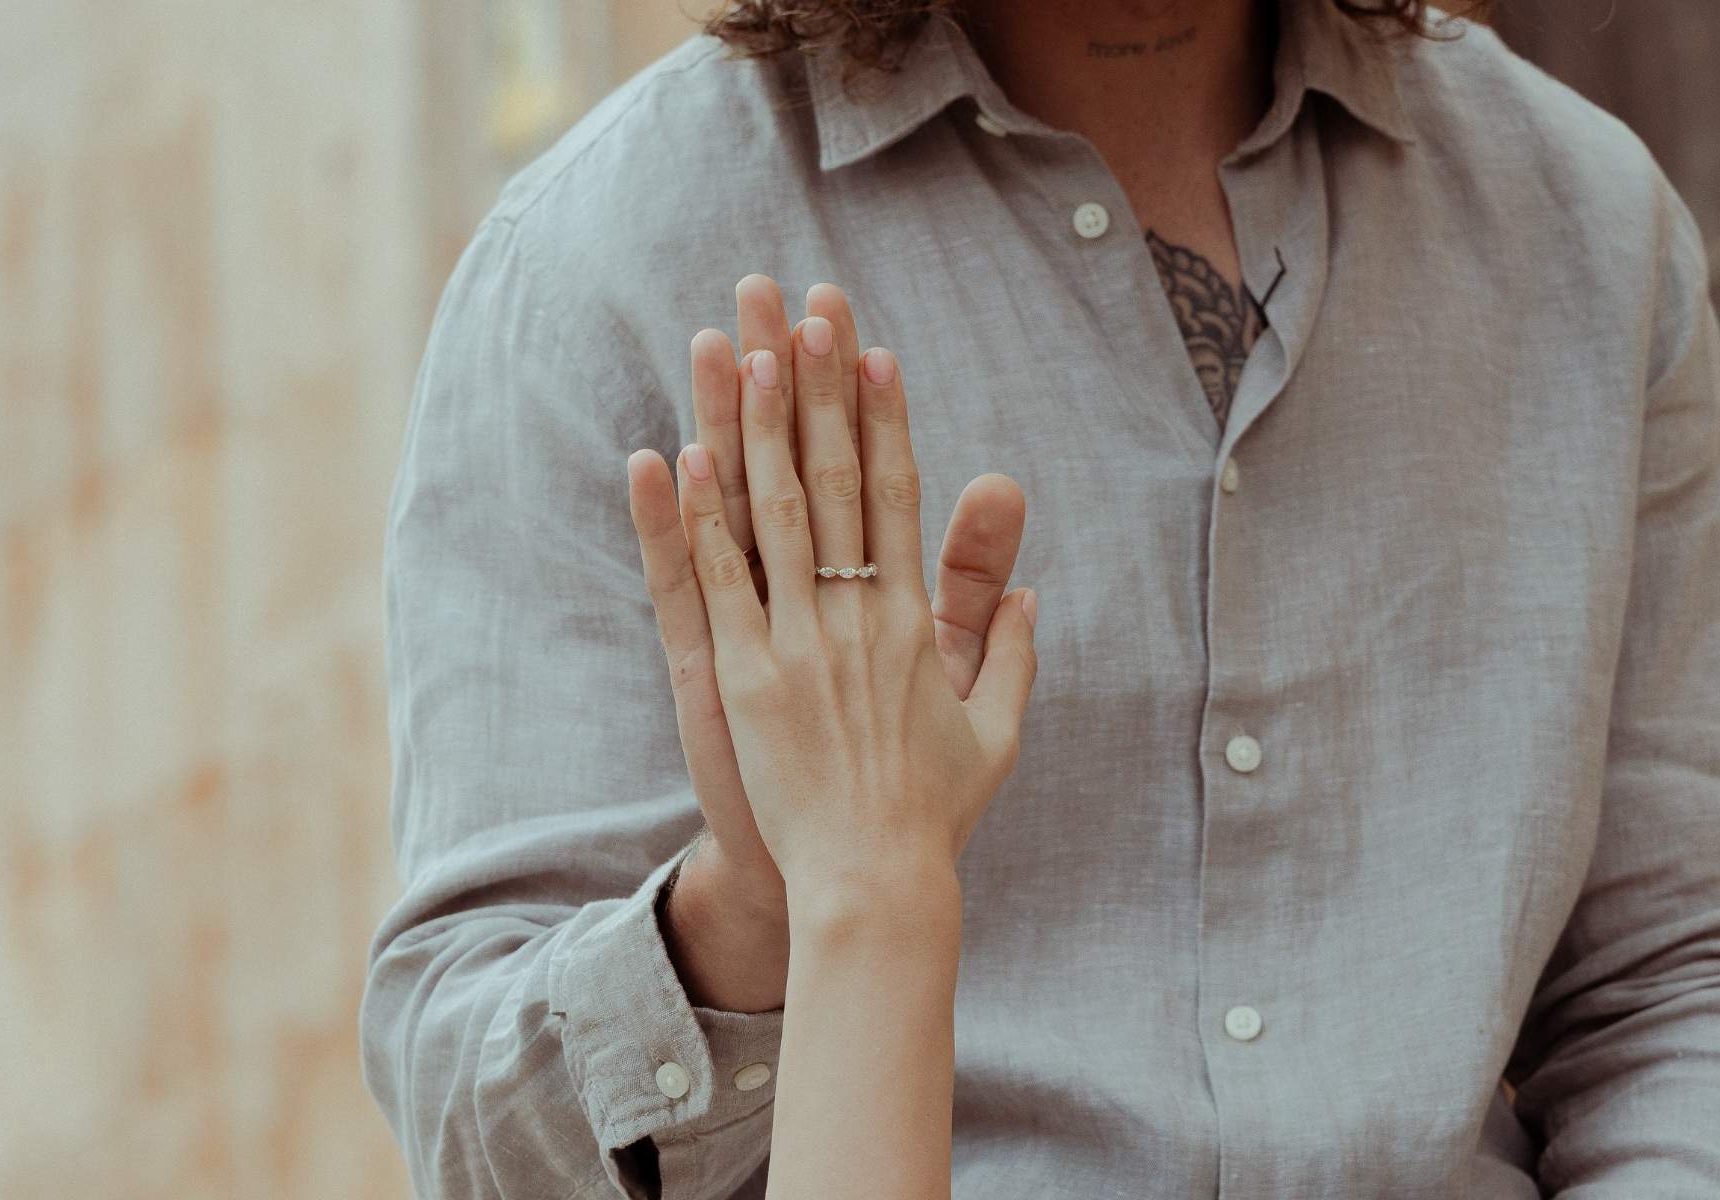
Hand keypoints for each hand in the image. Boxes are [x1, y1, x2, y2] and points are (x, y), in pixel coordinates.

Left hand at [665, 319, 1038, 902]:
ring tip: (744, 347)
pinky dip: (699, 517)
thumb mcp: (995, 728)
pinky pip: (714, 582)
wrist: (873, 884)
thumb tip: (1035, 592)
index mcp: (911, 621)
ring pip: (771, 513)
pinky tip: (684, 452)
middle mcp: (853, 616)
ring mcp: (791, 643)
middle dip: (818, 386)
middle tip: (804, 305)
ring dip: (759, 423)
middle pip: (833, 478)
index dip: (882, 417)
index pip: (896, 494)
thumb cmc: (935, 811)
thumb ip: (1012, 651)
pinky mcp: (738, 678)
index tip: (871, 349)